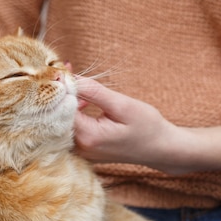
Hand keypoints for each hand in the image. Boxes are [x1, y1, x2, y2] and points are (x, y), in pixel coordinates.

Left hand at [73, 76, 220, 174]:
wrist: (162, 149)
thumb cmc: (147, 127)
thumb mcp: (122, 104)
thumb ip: (94, 92)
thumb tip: (70, 78)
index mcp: (87, 136)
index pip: (62, 108)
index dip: (61, 87)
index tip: (63, 68)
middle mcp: (80, 147)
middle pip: (58, 116)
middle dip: (61, 92)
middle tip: (64, 70)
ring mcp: (82, 151)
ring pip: (64, 122)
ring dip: (67, 101)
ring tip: (74, 81)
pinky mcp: (86, 150)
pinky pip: (71, 129)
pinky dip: (73, 112)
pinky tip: (83, 100)